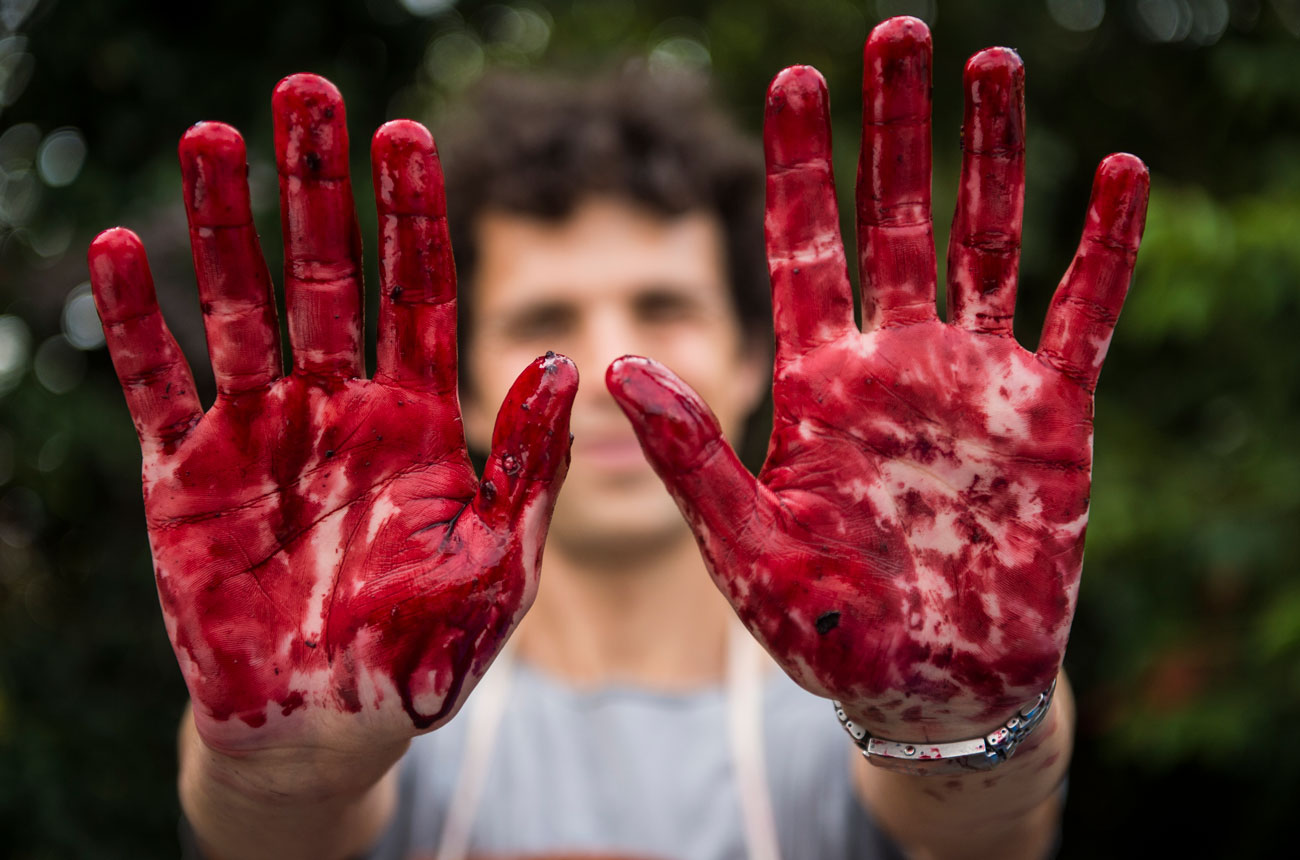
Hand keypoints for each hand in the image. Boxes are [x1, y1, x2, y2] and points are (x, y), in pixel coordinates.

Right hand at [89, 74, 575, 756]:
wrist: (329, 727)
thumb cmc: (426, 652)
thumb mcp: (502, 562)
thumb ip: (532, 467)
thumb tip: (570, 361)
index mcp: (420, 419)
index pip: (418, 293)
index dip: (412, 216)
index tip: (407, 135)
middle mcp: (339, 406)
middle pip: (328, 274)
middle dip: (318, 187)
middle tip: (307, 92)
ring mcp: (259, 432)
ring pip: (240, 306)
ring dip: (223, 224)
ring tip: (212, 138)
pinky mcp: (185, 474)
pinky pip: (157, 383)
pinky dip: (138, 322)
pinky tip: (121, 249)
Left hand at [607, 17, 1147, 740]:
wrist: (929, 686)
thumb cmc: (826, 631)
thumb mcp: (746, 549)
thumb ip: (689, 458)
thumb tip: (612, 365)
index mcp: (818, 383)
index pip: (802, 249)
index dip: (797, 165)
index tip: (790, 79)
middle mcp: (895, 361)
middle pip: (892, 218)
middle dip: (891, 128)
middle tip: (895, 32)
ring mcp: (975, 381)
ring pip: (983, 240)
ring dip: (989, 154)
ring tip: (992, 61)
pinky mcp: (1050, 415)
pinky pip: (1083, 314)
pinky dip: (1105, 248)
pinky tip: (1119, 172)